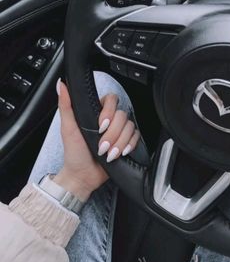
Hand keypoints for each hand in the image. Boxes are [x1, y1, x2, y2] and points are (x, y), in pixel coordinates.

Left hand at [54, 79, 139, 202]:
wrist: (82, 176)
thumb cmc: (73, 153)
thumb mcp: (67, 128)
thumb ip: (65, 105)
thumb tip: (61, 84)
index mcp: (95, 113)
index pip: (111, 100)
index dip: (109, 112)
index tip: (100, 126)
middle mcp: (109, 120)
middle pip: (122, 116)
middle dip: (112, 134)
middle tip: (101, 146)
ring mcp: (118, 132)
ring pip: (130, 127)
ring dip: (119, 142)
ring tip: (108, 154)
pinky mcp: (126, 143)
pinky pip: (136, 137)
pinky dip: (129, 146)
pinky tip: (120, 153)